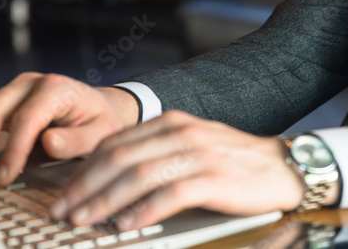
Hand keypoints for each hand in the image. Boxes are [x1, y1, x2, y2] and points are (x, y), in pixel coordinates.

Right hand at [0, 72, 138, 184]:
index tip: (5, 176)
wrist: (97, 108)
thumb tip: (49, 142)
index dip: (12, 149)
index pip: (26, 119)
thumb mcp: (101, 133)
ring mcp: (13, 89)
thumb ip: (78, 140)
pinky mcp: (2, 98)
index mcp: (56, 89)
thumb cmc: (100, 122)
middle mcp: (30, 83)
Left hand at [48, 110, 312, 230]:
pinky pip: (171, 195)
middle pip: (118, 158)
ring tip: (85, 221)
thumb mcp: (192, 146)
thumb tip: (109, 182)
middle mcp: (182, 133)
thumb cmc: (235, 164)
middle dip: (84, 188)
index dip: (82, 170)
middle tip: (63, 212)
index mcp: (171, 122)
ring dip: (105, 201)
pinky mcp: (216, 178)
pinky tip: (128, 225)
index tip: (62, 195)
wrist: (285, 168)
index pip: (114, 143)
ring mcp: (199, 154)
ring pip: (138, 175)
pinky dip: (145, 211)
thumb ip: (156, 154)